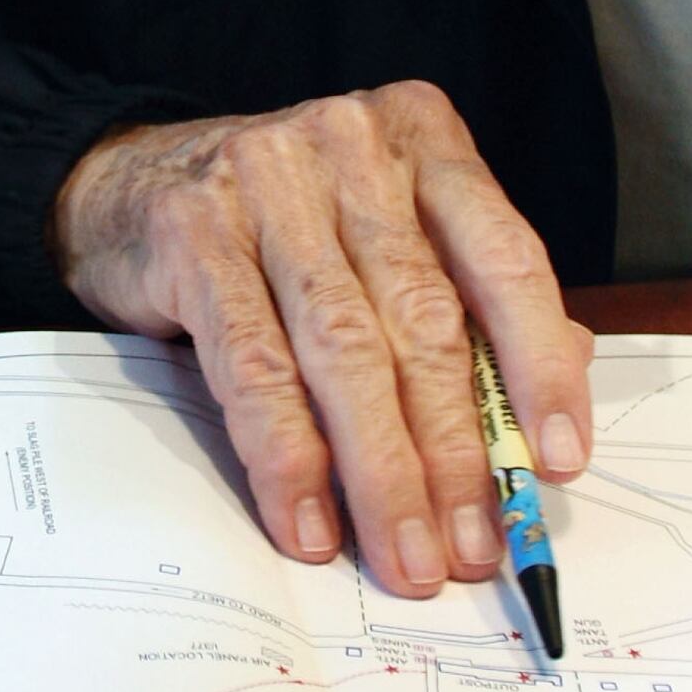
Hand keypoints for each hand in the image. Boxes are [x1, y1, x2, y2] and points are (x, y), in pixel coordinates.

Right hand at [52, 81, 591, 598]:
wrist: (130, 177)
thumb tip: (549, 416)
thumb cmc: (287, 219)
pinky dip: (286, 457)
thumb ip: (470, 302)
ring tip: (404, 555)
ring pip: (342, 351)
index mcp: (422, 137)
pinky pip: (253, 366)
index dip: (540, 368)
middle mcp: (350, 146)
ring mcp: (265, 183)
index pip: (505, 258)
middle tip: (469, 547)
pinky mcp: (194, 234)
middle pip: (422, 319)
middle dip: (453, 451)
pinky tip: (310, 522)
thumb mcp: (386, 231)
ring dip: (379, 472)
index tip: (560, 463)